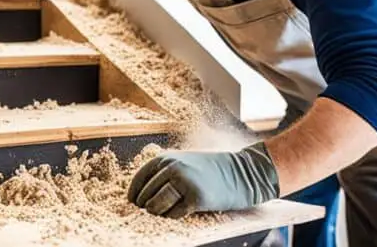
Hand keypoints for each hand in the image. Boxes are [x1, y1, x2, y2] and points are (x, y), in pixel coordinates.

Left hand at [127, 142, 279, 218]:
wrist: (242, 173)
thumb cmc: (210, 170)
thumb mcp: (183, 162)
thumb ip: (163, 173)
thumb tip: (140, 195)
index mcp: (166, 158)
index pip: (138, 179)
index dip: (134, 195)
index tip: (135, 204)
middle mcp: (172, 168)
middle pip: (146, 195)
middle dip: (146, 207)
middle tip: (151, 212)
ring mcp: (184, 182)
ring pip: (156, 205)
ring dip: (157, 213)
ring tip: (164, 214)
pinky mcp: (196, 198)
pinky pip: (174, 214)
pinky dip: (173, 217)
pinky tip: (181, 212)